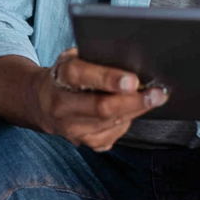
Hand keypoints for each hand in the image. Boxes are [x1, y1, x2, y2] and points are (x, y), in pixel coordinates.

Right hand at [25, 48, 169, 151]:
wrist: (41, 102)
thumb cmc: (68, 74)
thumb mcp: (76, 56)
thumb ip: (97, 57)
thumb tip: (133, 57)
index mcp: (61, 76)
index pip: (82, 76)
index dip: (109, 79)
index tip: (133, 81)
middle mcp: (62, 106)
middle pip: (102, 107)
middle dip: (134, 101)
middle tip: (157, 93)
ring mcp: (70, 128)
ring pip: (111, 123)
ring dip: (137, 111)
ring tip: (155, 98)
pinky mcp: (81, 142)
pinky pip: (112, 135)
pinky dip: (128, 121)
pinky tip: (136, 110)